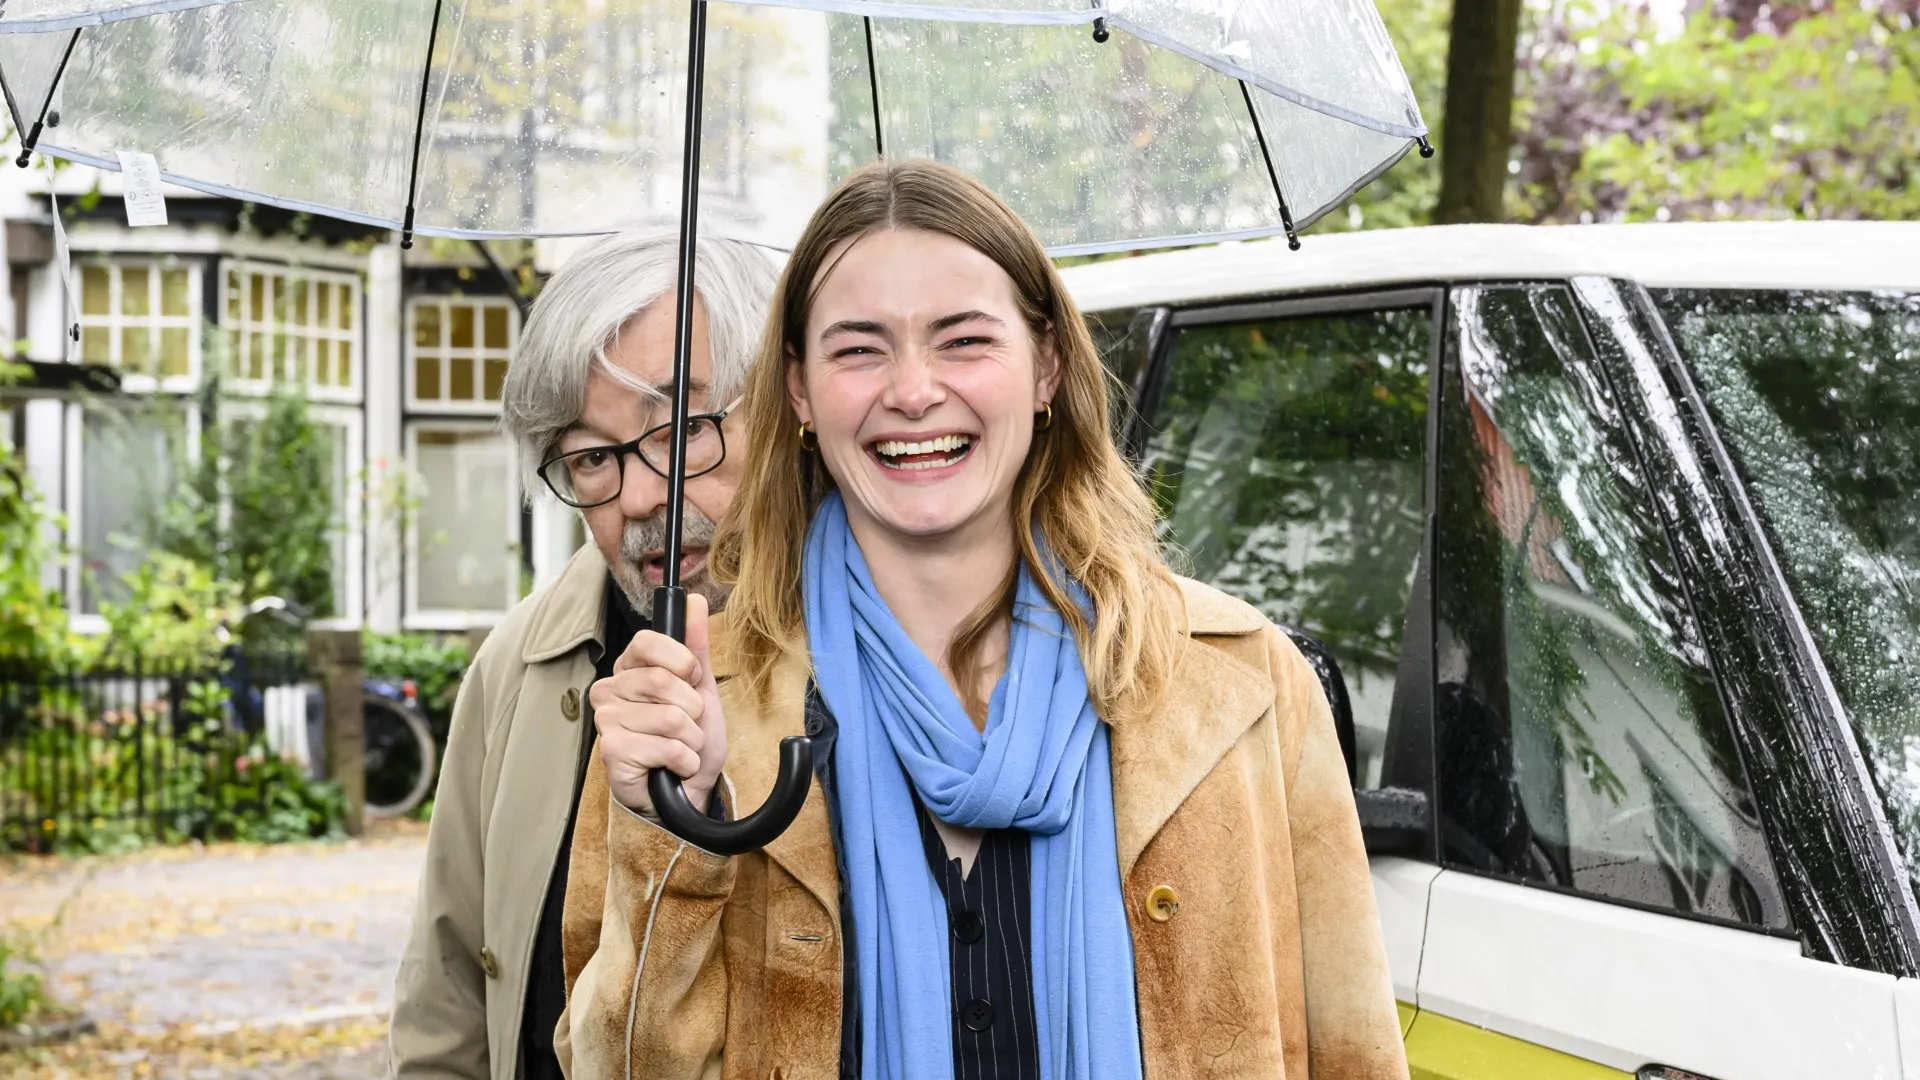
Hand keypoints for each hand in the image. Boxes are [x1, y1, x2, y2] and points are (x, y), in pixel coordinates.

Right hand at [591, 593, 727, 814]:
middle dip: (693, 710)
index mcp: (630, 669)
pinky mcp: (610, 751)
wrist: (687, 791)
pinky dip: (683, 760)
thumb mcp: (701, 689)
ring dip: (692, 739)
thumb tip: (695, 600)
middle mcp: (610, 689)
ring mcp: (606, 720)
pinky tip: (672, 767)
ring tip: (681, 748)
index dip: (681, 661)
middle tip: (688, 726)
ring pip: (671, 717)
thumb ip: (696, 646)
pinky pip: (666, 746)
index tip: (692, 680)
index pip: (648, 641)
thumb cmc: (688, 740)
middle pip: (664, 681)